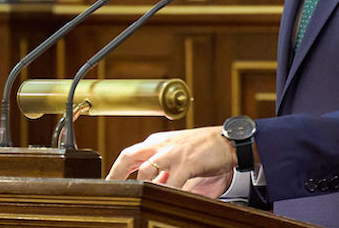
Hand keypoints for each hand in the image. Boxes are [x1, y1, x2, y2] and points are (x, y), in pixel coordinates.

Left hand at [105, 126, 234, 196]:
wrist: (230, 141)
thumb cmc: (204, 150)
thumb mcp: (178, 160)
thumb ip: (163, 174)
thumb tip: (152, 190)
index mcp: (156, 143)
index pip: (128, 155)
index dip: (115, 170)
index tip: (108, 183)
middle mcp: (161, 144)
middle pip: (128, 156)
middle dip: (115, 174)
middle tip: (109, 189)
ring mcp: (173, 152)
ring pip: (146, 169)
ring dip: (139, 186)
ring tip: (135, 198)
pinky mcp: (187, 162)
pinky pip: (172, 180)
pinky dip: (165, 191)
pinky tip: (162, 199)